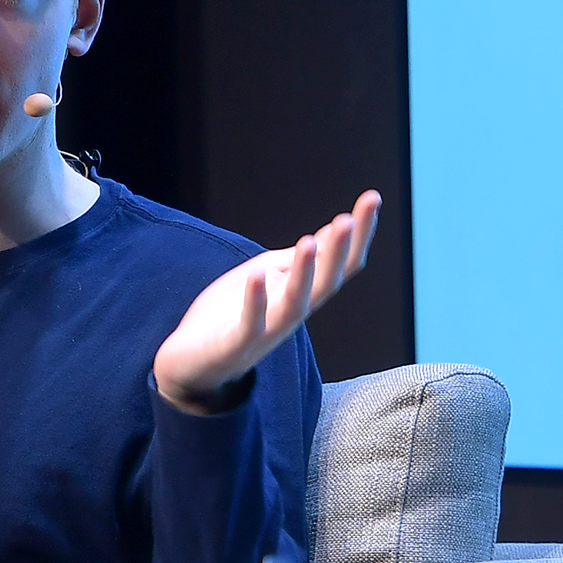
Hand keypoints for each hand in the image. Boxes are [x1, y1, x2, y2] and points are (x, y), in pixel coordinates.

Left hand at [153, 190, 379, 412]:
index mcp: (300, 294)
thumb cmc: (228, 316)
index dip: (358, 234)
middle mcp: (291, 313)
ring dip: (304, 274)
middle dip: (339, 252)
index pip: (340, 264)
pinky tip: (257, 275)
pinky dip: (255, 300)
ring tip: (310, 241)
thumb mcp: (268, 277)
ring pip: (296, 304)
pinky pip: (250, 323)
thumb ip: (299, 259)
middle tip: (350, 218)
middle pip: (327, 283)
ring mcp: (266, 331)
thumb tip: (336, 229)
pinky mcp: (236, 344)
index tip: (372, 197)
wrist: (190, 364)